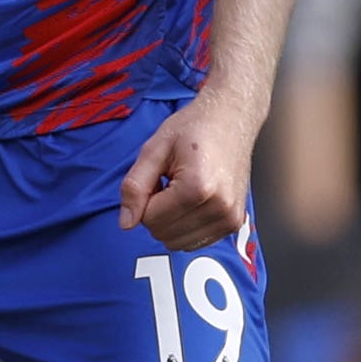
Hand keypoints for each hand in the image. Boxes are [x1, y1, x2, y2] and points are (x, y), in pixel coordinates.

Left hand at [117, 92, 256, 249]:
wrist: (232, 118)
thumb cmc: (194, 128)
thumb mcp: (154, 149)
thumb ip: (135, 186)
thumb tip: (126, 223)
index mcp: (197, 188)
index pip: (150, 219)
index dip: (145, 199)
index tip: (158, 176)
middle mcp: (219, 208)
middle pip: (163, 234)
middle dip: (156, 211)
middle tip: (169, 182)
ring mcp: (230, 219)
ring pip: (177, 243)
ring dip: (170, 221)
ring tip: (181, 189)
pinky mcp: (234, 224)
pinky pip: (195, 242)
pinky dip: (185, 227)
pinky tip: (192, 201)